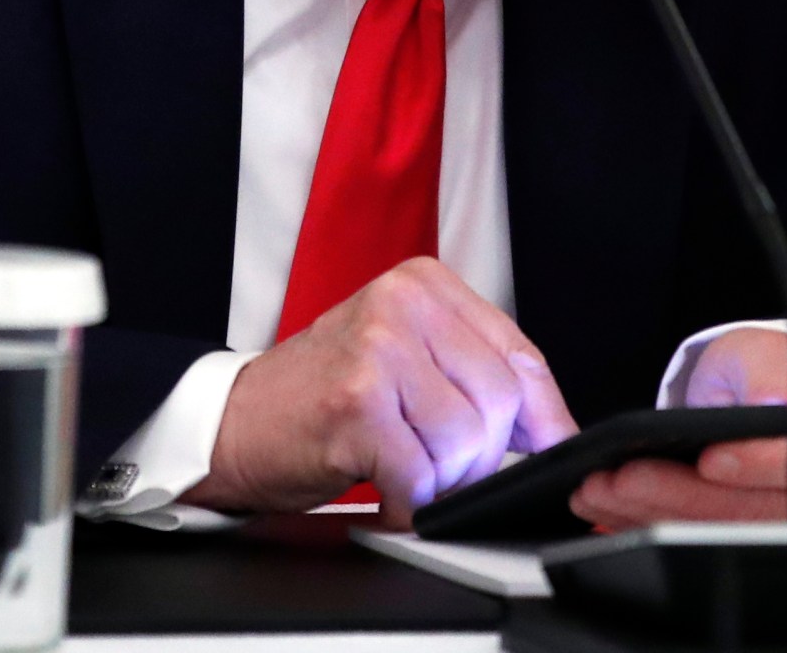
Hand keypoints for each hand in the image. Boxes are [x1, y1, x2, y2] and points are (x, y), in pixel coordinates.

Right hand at [183, 257, 578, 525]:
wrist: (234, 420)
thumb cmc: (322, 393)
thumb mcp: (404, 355)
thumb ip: (472, 372)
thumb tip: (550, 427)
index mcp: (425, 284)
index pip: (520, 355)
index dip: (544, 416)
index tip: (553, 450)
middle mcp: (402, 304)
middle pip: (500, 401)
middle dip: (481, 457)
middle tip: (440, 468)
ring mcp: (378, 350)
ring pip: (467, 442)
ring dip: (442, 480)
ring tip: (403, 470)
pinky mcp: (356, 404)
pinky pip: (421, 475)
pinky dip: (410, 501)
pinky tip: (385, 490)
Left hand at [570, 327, 786, 527]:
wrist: (769, 394)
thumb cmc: (767, 371)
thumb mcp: (761, 351)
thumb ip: (765, 375)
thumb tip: (772, 405)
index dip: (757, 466)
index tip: (709, 459)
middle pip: (755, 508)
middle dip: (680, 495)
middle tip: (622, 478)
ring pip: (724, 531)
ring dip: (655, 514)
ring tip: (602, 491)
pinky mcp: (758, 536)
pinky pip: (704, 540)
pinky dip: (654, 523)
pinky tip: (615, 507)